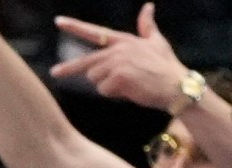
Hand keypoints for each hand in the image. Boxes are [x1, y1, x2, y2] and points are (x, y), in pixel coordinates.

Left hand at [50, 4, 190, 110]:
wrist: (177, 87)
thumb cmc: (167, 66)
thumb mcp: (157, 42)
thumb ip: (148, 25)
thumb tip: (148, 6)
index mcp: (123, 41)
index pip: (95, 31)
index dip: (75, 26)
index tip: (58, 22)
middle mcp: (118, 50)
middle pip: (87, 62)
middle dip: (69, 68)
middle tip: (55, 72)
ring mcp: (117, 64)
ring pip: (96, 80)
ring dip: (107, 86)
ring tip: (128, 85)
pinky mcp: (119, 79)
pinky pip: (105, 91)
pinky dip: (115, 94)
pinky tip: (131, 91)